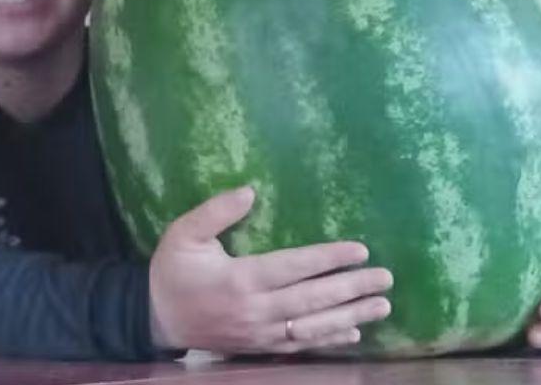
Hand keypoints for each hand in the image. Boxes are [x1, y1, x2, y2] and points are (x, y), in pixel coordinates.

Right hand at [148, 186, 393, 353]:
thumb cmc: (172, 271)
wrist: (154, 319)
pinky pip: (300, 346)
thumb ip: (215, 212)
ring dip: (350, 316)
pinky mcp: (260, 348)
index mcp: (240, 278)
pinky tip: (354, 333)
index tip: (360, 250)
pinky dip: (328, 340)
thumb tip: (250, 191)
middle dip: (352, 288)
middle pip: (312, 299)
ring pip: (312, 326)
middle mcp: (255, 309)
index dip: (328, 259)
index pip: (294, 267)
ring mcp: (259, 333)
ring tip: (382, 306)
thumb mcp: (182, 233)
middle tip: (386, 278)